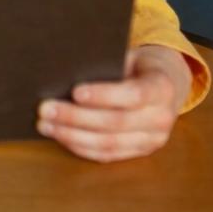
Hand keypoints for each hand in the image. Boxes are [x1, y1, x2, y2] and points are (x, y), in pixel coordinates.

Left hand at [36, 45, 189, 162]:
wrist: (167, 84)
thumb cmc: (140, 65)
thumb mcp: (130, 56)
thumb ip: (107, 64)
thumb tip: (65, 71)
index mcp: (163, 88)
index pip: (134, 95)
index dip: (104, 95)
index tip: (75, 91)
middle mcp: (161, 118)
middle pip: (115, 123)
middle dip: (76, 117)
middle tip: (45, 108)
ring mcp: (152, 140)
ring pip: (108, 144)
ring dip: (71, 136)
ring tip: (45, 125)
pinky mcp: (139, 152)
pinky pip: (106, 155)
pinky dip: (79, 146)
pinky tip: (59, 136)